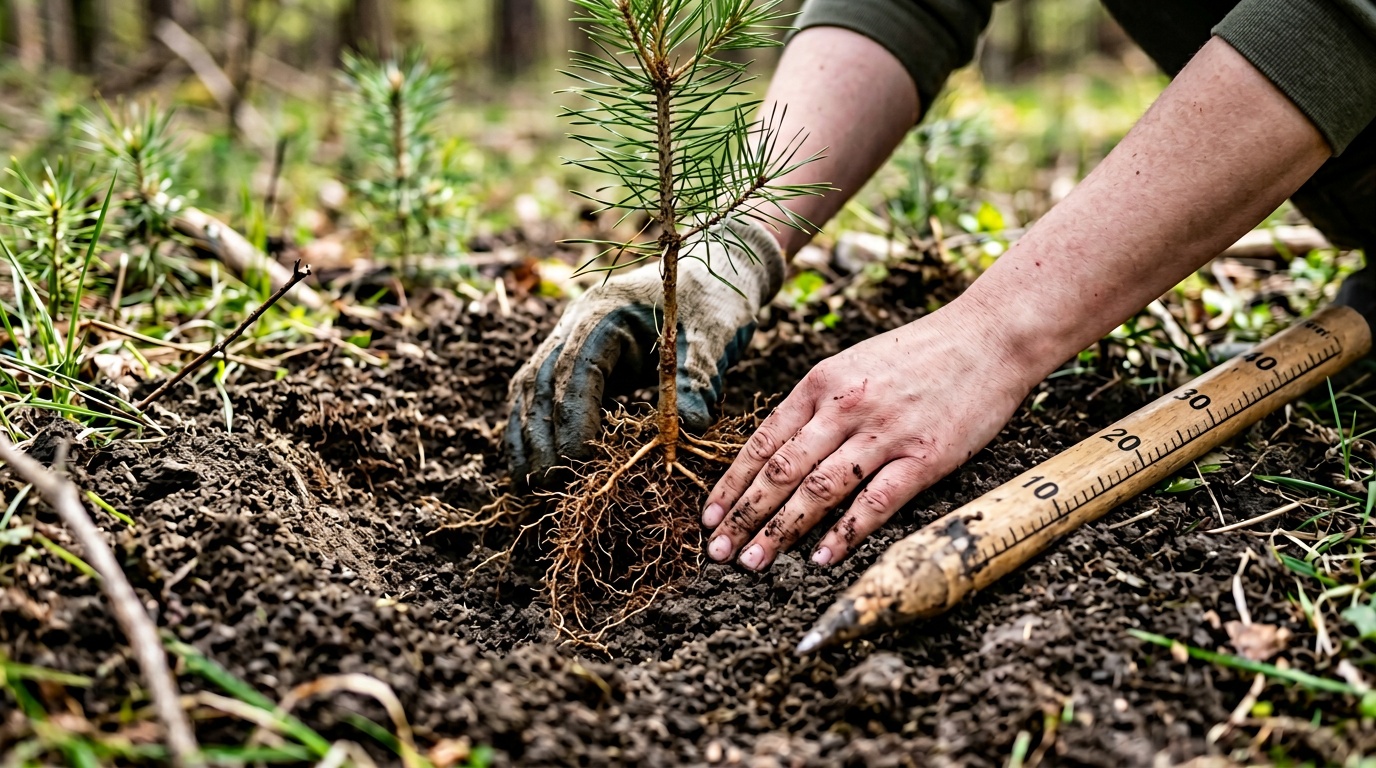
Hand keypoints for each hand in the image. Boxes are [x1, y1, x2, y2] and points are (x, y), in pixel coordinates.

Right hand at [506, 219, 784, 484]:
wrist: (712, 272)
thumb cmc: (713, 303)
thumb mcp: (714, 338)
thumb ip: (698, 381)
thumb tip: (687, 431)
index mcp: (604, 314)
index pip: (575, 372)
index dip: (573, 420)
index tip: (580, 463)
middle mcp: (574, 324)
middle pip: (542, 384)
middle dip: (543, 438)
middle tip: (550, 488)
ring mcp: (567, 338)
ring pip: (530, 390)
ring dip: (528, 437)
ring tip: (532, 487)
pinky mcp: (572, 356)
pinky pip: (538, 393)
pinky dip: (531, 428)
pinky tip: (533, 466)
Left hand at [700, 300, 1035, 569]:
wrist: (990, 337)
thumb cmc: (920, 355)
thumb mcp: (854, 366)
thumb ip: (818, 406)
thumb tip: (779, 452)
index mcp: (820, 383)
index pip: (763, 442)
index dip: (732, 484)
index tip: (709, 516)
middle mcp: (844, 407)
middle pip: (781, 470)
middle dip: (744, 515)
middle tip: (720, 551)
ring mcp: (884, 433)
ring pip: (818, 490)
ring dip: (781, 531)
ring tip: (755, 562)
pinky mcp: (924, 457)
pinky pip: (875, 502)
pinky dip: (844, 533)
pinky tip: (821, 558)